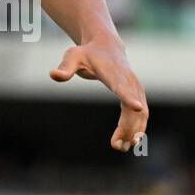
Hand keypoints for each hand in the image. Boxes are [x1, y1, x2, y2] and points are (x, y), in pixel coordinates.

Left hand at [50, 38, 148, 152]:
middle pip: (133, 107)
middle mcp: (129, 81)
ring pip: (140, 114)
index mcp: (113, 73)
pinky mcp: (138, 95)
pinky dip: (136, 128)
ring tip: (120, 147)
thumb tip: (53, 75)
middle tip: (116, 146)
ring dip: (133, 132)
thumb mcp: (73, 56)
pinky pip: (141, 115)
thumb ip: (65, 67)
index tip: (137, 108)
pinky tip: (128, 142)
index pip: (122, 86)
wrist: (107, 46)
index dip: (129, 97)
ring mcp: (136, 89)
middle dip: (128, 127)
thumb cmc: (87, 53)